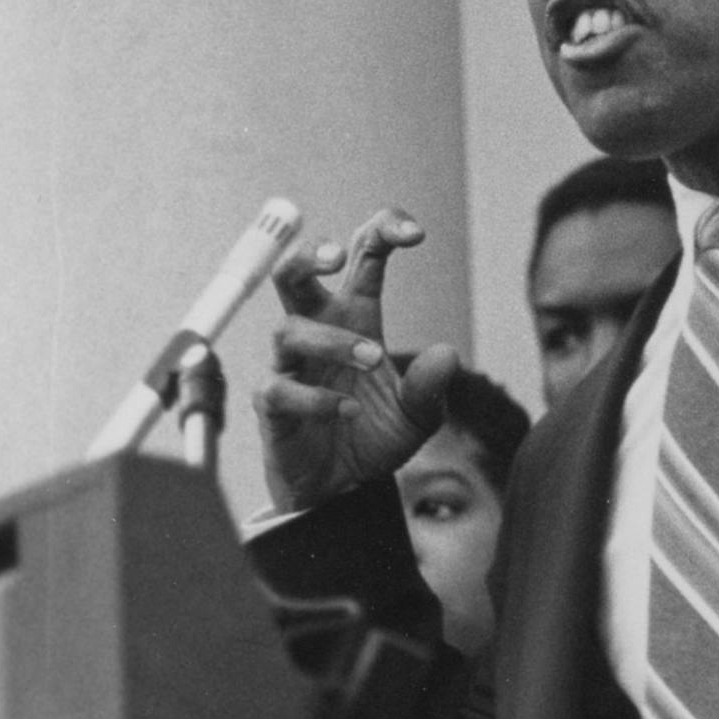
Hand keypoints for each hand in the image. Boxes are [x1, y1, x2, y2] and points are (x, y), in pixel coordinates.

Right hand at [252, 206, 459, 511]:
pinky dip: (318, 398)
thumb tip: (446, 355)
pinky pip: (280, 389)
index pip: (363, 255)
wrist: (343, 488)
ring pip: (289, 329)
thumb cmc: (373, 435)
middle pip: (294, 273)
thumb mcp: (418, 416)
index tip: (415, 233)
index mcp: (356, 316)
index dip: (384, 230)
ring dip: (334, 340)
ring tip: (375, 359)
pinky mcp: (272, 404)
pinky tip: (349, 410)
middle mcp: (318, 332)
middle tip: (336, 257)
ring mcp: (290, 366)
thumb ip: (431, 388)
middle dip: (309, 255)